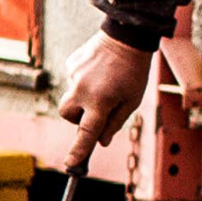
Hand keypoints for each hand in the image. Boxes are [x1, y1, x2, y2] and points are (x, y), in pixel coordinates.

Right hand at [57, 32, 151, 148]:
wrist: (126, 36)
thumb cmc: (134, 72)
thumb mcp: (132, 101)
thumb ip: (115, 123)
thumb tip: (101, 141)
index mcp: (101, 101)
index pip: (87, 132)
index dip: (79, 150)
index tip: (70, 164)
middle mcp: (83, 90)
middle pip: (67, 114)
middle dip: (76, 117)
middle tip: (93, 112)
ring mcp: (74, 76)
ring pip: (72, 95)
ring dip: (84, 96)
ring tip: (104, 81)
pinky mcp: (71, 64)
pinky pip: (74, 79)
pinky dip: (85, 80)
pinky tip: (100, 70)